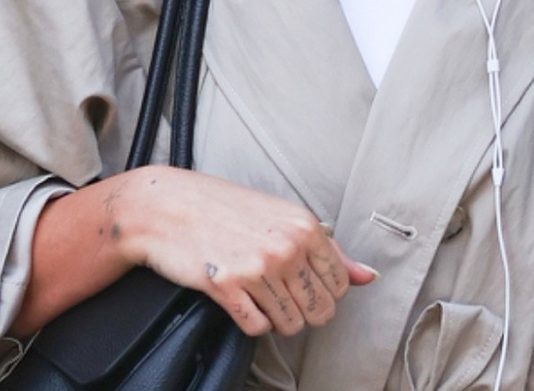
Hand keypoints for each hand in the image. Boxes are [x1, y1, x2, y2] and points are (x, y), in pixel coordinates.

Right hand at [114, 167, 375, 337]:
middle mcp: (286, 246)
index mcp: (305, 226)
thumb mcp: (282, 217)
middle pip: (320, 312)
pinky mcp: (227, 287)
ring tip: (259, 297)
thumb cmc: (223, 208)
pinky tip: (242, 301)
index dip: (323, 294)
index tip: (302, 285)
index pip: (340, 286)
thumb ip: (329, 250)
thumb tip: (368, 277)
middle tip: (280, 297)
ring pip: (291, 324)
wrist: (166, 206)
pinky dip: (252, 322)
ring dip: (277, 320)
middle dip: (304, 313)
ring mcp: (257, 268)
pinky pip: (258, 328)